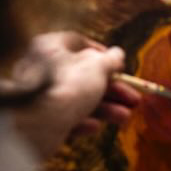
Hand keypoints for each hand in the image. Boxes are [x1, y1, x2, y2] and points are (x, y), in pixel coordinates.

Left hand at [9, 31, 138, 158]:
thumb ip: (110, 60)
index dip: (101, 53)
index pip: (77, 43)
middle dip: (111, 89)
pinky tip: (94, 127)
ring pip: (76, 99)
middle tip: (133, 98)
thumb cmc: (68, 85)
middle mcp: (40, 68)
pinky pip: (63, 116)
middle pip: (82, 76)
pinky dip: (81, 121)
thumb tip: (117, 53)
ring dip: (104, 108)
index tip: (118, 64)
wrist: (37, 123)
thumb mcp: (97, 66)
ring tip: (124, 117)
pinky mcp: (37, 118)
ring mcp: (38, 95)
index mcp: (49, 46)